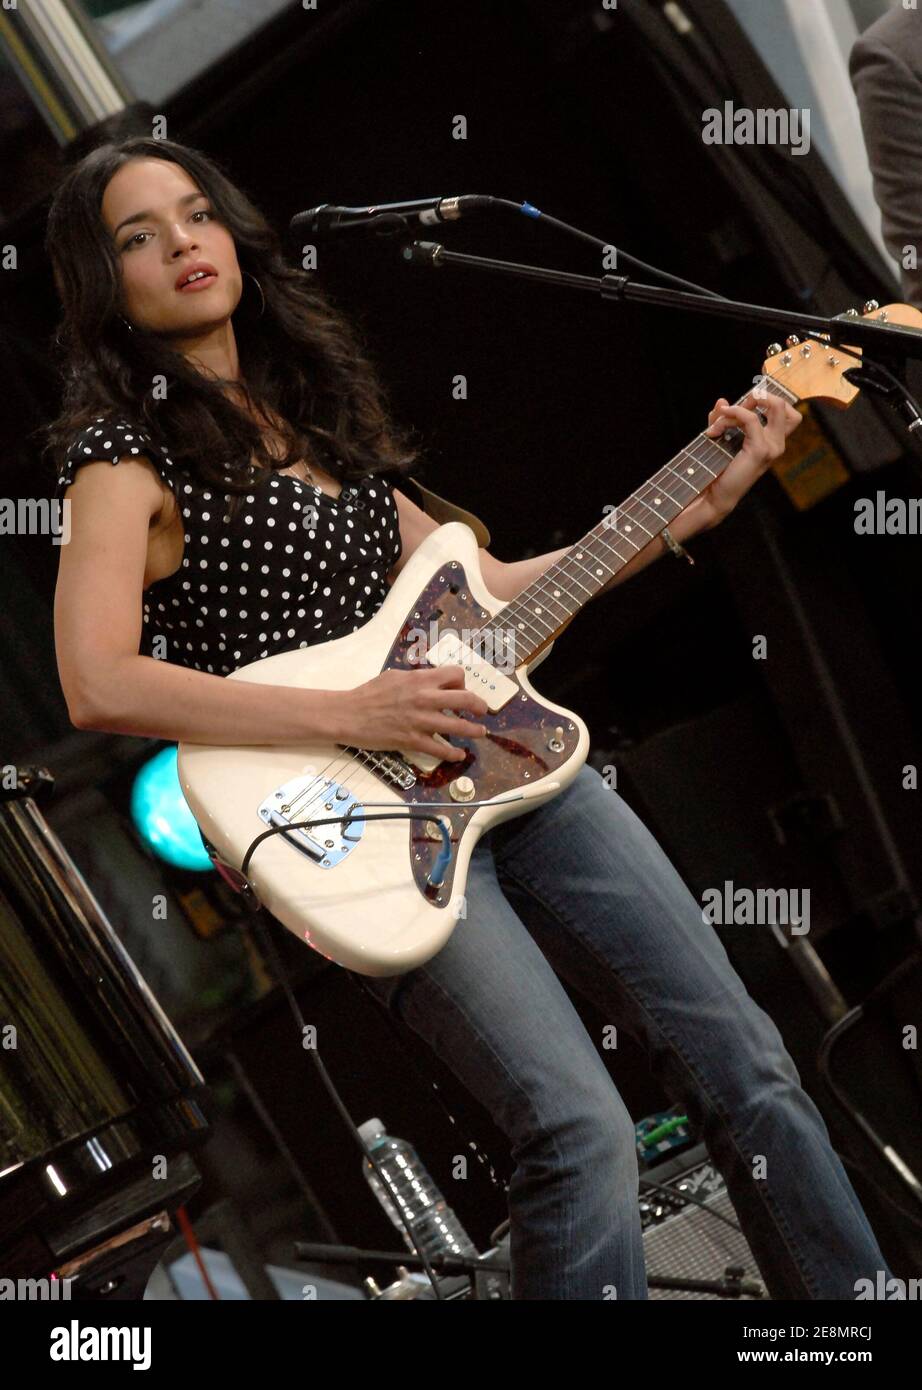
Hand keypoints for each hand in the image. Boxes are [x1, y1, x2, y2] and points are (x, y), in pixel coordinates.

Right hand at [340, 664, 488, 763]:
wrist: (349, 715)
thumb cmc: (368, 694)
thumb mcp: (394, 676)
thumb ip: (416, 679)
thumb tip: (431, 682)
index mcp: (420, 680)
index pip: (455, 674)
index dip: (462, 682)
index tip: (460, 690)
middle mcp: (425, 698)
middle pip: (466, 699)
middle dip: (479, 706)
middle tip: (482, 711)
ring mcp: (420, 721)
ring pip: (459, 726)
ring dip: (475, 731)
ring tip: (480, 733)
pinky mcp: (413, 741)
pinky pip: (440, 749)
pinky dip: (453, 754)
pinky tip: (458, 755)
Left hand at [692, 389, 802, 528]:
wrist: (714, 495)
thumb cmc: (718, 468)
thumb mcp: (721, 436)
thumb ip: (722, 418)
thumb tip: (722, 401)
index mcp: (773, 441)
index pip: (783, 410)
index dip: (762, 400)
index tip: (740, 405)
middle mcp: (777, 444)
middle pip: (785, 405)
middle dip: (760, 397)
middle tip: (737, 407)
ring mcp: (773, 448)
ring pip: (773, 407)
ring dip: (741, 408)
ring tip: (720, 422)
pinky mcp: (761, 450)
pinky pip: (752, 419)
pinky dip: (735, 414)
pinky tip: (718, 426)